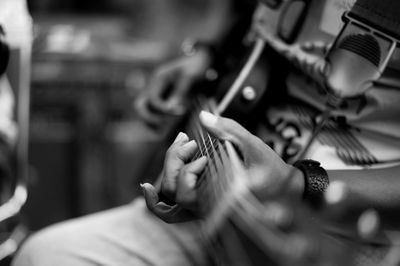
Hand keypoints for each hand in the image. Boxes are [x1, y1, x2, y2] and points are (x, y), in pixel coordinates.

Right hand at [134, 49, 211, 125]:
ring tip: (168, 127)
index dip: (165, 109)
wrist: (199, 61)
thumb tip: (170, 108)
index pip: (153, 100)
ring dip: (152, 123)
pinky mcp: (160, 100)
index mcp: (158, 79)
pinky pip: (152, 115)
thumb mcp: (189, 76)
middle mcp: (152, 87)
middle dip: (151, 118)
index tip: (181, 111)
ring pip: (143, 113)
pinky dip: (156, 124)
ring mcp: (154, 94)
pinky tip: (168, 128)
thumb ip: (179, 91)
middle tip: (167, 123)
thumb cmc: (195, 66)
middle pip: (139, 106)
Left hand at [142, 112, 304, 222]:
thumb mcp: (253, 146)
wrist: (282, 190)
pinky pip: (172, 214)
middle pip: (173, 192)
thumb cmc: (270, 169)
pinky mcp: (200, 209)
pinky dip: (157, 204)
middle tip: (188, 141)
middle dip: (174, 160)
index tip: (197, 146)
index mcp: (220, 199)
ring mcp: (202, 212)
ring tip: (180, 146)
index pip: (186, 193)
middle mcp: (207, 210)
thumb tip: (202, 117)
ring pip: (169, 202)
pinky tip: (147, 187)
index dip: (185, 168)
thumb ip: (229, 131)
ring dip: (168, 169)